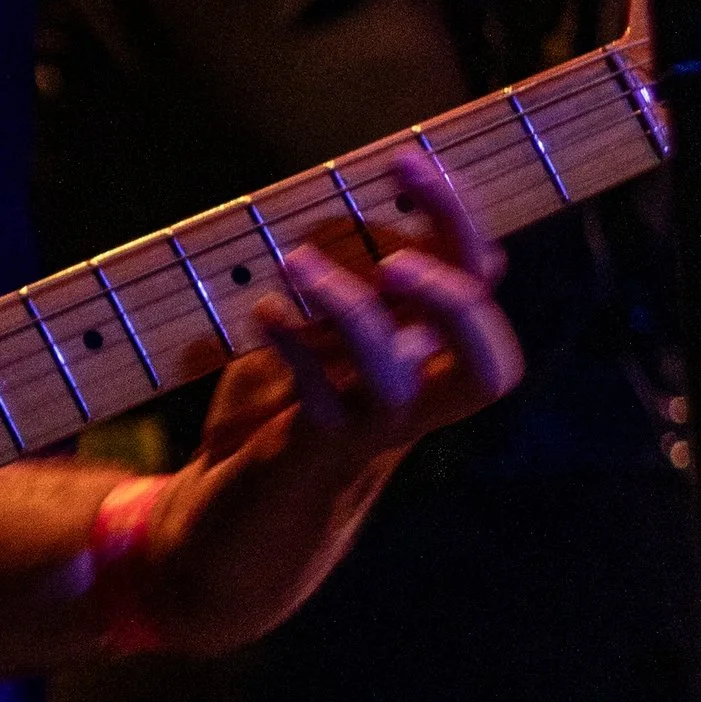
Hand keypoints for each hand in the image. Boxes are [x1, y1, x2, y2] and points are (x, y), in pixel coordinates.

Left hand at [131, 153, 520, 657]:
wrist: (213, 539)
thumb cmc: (266, 432)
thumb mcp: (307, 347)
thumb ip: (345, 294)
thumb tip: (371, 218)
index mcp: (420, 362)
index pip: (478, 288)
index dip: (458, 222)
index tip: (404, 162)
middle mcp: (412, 404)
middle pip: (486, 353)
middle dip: (453, 288)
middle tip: (392, 247)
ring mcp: (365, 441)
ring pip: (405, 382)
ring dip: (355, 313)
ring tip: (294, 265)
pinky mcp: (309, 464)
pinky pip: (325, 412)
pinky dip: (295, 353)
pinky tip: (263, 315)